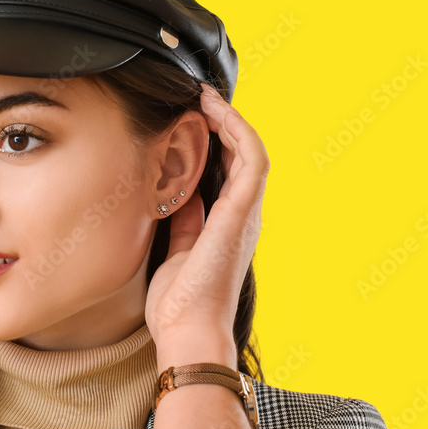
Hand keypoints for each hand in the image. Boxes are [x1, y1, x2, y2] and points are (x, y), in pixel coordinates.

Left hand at [144, 82, 269, 351]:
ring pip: (251, 150)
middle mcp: (242, 216)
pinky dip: (237, 131)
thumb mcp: (174, 253)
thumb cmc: (178, 304)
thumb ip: (181, 224)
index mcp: (225, 226)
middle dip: (222, 124)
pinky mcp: (243, 212)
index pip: (225, 172)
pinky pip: (252, 159)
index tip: (189, 120)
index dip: (212, 142)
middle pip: (240, 156)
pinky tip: (216, 112)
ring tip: (206, 97)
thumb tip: (176, 196)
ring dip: (230, 120)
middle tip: (197, 99)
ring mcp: (246, 214)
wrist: (188, 331)